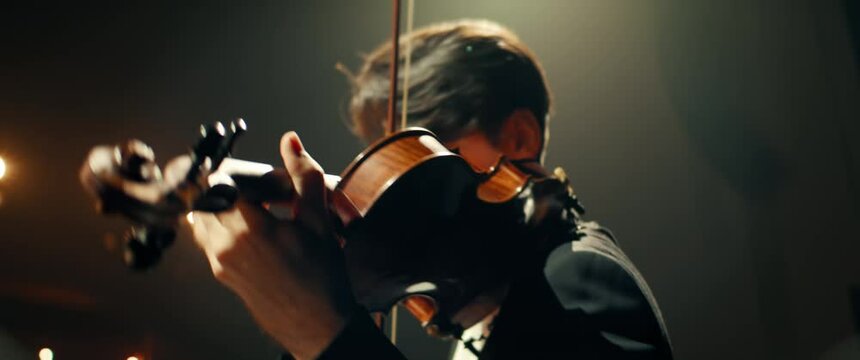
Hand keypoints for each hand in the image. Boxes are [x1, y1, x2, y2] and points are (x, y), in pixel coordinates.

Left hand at [190, 132, 354, 358]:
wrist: (318, 324)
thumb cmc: (321, 275)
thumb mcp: (317, 220)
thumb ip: (303, 176)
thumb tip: (290, 141)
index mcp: (247, 228)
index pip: (218, 183)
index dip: (230, 171)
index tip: (243, 168)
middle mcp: (224, 245)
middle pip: (205, 200)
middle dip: (225, 188)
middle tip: (253, 189)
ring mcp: (220, 263)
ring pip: (204, 221)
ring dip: (223, 208)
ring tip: (256, 210)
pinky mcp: (224, 276)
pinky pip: (211, 241)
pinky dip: (225, 228)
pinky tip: (258, 233)